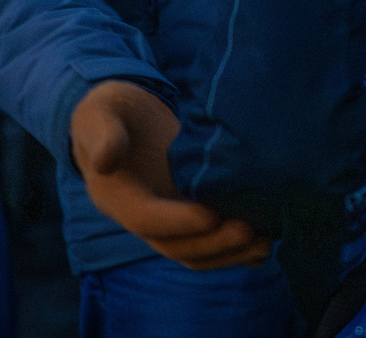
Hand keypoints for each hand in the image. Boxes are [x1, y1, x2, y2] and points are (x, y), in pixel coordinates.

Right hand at [70, 80, 270, 268]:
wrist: (124, 119)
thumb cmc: (112, 111)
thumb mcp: (100, 113)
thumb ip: (104, 134)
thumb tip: (106, 161)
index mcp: (118, 198)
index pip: (147, 220)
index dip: (178, 222)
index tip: (211, 215)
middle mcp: (143, 217)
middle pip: (176, 247)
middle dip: (213, 244)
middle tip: (249, 232)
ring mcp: (168, 219)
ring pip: (196, 252)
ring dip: (229, 254)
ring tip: (264, 245)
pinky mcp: (188, 214)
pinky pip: (210, 242)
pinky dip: (235, 251)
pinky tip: (264, 246)